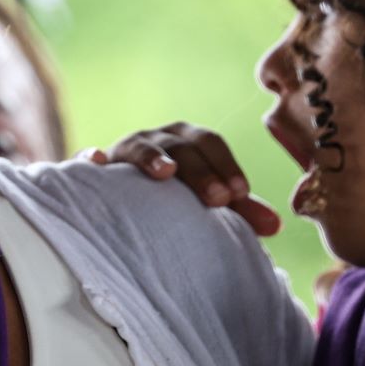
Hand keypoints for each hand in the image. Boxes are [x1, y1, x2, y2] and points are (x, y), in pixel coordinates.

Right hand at [82, 122, 281, 235]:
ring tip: (167, 173)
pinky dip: (91, 157)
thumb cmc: (175, 200)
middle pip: (180, 144)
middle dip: (201, 170)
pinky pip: (87, 159)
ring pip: (138, 145)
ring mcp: (123, 151)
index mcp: (187, 142)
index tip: (241, 193)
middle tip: (219, 199)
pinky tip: (97, 162)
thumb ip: (239, 211)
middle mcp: (156, 140)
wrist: (123, 201)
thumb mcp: (207, 203)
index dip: (226, 165)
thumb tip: (277, 225)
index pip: (210, 143)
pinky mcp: (92, 170)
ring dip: (152, 156)